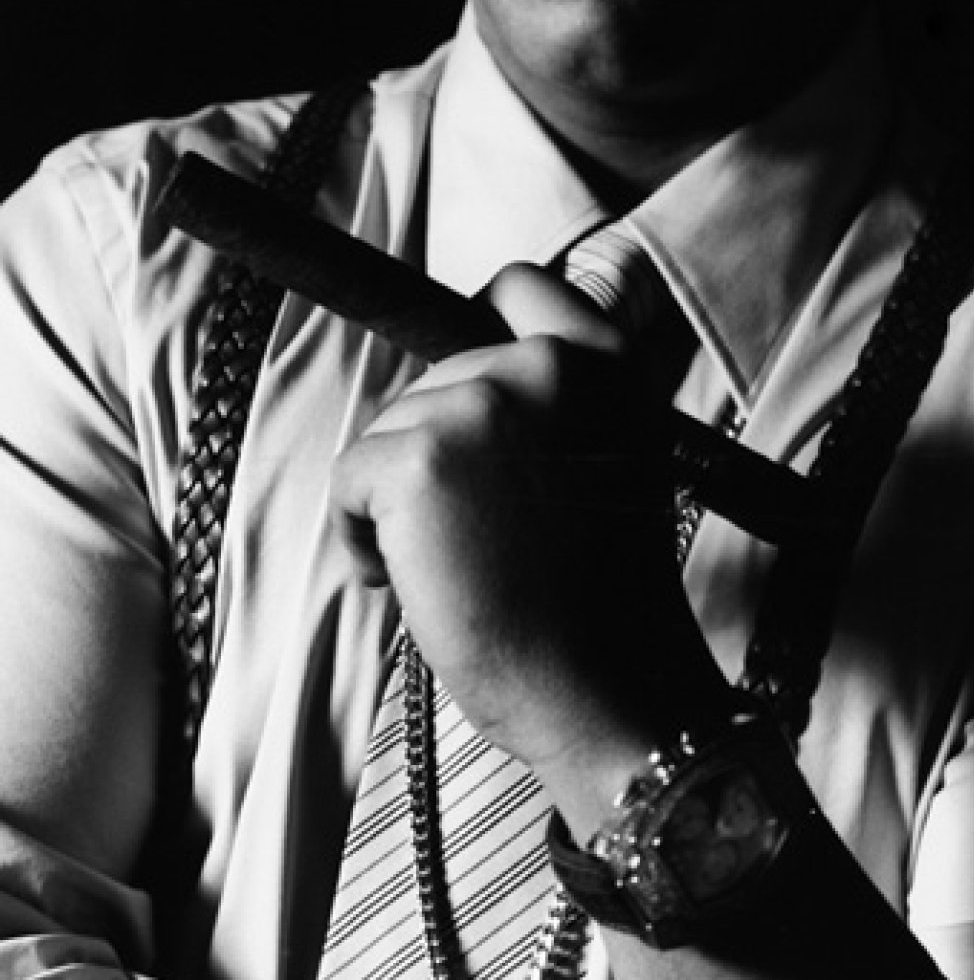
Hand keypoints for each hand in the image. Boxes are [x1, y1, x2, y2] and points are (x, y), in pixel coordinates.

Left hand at [329, 264, 720, 783]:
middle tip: (481, 537)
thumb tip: (461, 385)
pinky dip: (364, 539)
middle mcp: (544, 368)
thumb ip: (559, 409)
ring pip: (391, 431)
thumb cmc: (603, 606)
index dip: (479, 333)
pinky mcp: (416, 457)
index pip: (519, 287)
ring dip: (400, 504)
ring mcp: (478, 405)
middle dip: (438, 452)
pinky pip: (351, 481)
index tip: (469, 401)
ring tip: (456, 570)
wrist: (607, 692)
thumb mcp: (616, 468)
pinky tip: (414, 585)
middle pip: (438, 377)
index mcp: (607, 367)